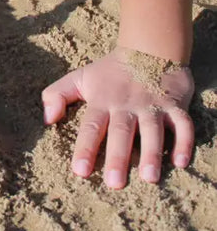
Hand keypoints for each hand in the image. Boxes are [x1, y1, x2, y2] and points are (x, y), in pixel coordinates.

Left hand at [41, 48, 193, 188]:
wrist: (149, 47)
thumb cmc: (110, 71)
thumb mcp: (79, 78)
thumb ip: (57, 95)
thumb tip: (46, 119)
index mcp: (102, 101)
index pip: (91, 126)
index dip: (85, 148)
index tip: (80, 171)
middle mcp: (127, 105)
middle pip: (122, 133)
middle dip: (118, 158)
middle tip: (115, 184)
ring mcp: (153, 105)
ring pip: (153, 131)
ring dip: (152, 154)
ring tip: (149, 178)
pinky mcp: (176, 105)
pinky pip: (183, 124)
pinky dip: (184, 142)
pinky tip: (180, 162)